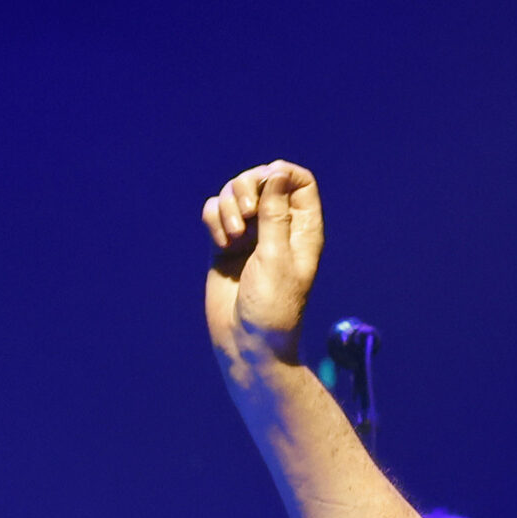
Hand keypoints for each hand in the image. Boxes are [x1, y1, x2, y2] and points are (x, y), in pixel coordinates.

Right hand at [202, 161, 322, 372]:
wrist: (246, 344)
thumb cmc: (272, 309)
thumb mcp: (276, 257)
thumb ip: (275, 213)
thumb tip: (278, 173)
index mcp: (302, 231)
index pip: (298, 181)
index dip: (281, 174)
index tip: (267, 185)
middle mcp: (278, 229)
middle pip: (262, 178)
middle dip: (246, 186)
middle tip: (247, 213)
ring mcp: (251, 236)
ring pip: (234, 193)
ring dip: (228, 205)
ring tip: (232, 235)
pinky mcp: (225, 245)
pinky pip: (215, 212)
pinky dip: (214, 219)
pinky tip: (220, 242)